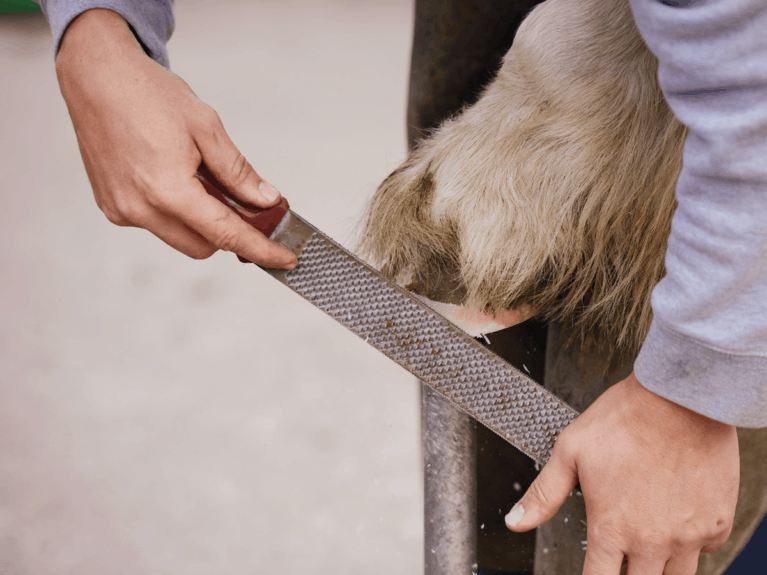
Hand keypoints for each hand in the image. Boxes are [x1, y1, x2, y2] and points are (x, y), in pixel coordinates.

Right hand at [55, 9, 296, 267]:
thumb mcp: (208, 128)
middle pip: (203, 246)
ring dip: (200, 222)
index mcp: (167, 190)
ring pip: (179, 238)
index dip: (260, 249)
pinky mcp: (112, 206)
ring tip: (203, 180)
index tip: (284, 259)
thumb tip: (265, 200)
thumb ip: (238, 172)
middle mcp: (140, 208)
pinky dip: (175, 212)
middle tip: (245, 204)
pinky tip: (175, 177)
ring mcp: (122, 210)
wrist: (96, 76)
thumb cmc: (148, 94)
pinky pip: (155, 224)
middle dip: (228, 232)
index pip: (225, 234)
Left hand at [506, 373, 738, 573]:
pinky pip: (708, 549)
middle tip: (620, 557)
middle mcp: (652, 540)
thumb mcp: (570, 451)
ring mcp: (689, 534)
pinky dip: (694, 544)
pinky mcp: (717, 520)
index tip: (593, 570)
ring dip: (659, 567)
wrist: (680, 397)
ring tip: (648, 548)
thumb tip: (515, 521)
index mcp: (611, 527)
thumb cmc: (624, 418)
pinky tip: (680, 523)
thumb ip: (544, 493)